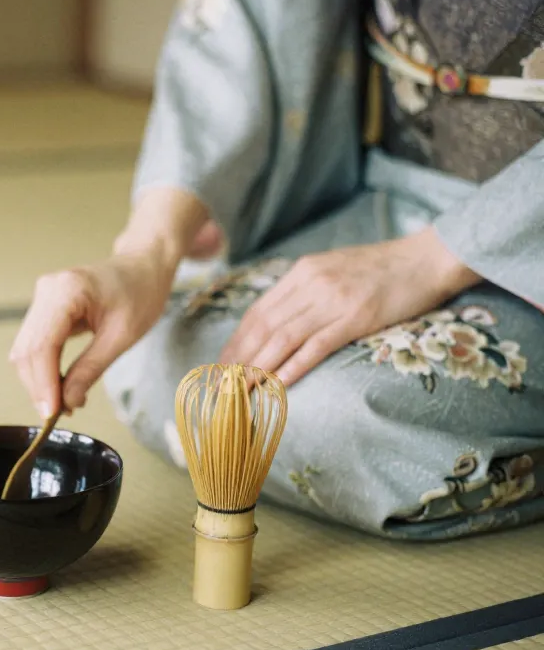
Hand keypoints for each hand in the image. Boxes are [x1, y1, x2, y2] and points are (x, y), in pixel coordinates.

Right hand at [10, 186, 210, 416]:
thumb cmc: (140, 293)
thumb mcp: (122, 336)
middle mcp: (46, 291)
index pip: (42, 346)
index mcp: (66, 291)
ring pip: (25, 350)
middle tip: (60, 414)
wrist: (143, 266)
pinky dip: (43, 368)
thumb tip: (68, 403)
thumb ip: (90, 369)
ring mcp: (42, 298)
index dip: (43, 383)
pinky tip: (61, 385)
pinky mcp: (45, 308)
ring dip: (39, 380)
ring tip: (64, 403)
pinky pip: (34, 344)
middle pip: (26, 351)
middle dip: (39, 386)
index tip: (52, 413)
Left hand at [219, 226, 482, 386]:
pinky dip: (293, 367)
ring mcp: (333, 300)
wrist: (429, 257)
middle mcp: (311, 284)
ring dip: (257, 368)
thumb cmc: (384, 269)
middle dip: (238, 359)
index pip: (257, 312)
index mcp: (302, 272)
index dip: (236, 341)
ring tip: (239, 391)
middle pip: (263, 327)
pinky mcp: (356, 317)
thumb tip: (278, 320)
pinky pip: (316, 346)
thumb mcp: (334, 270)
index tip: (221, 365)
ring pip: (282, 339)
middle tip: (220, 385)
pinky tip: (277, 385)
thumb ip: (305, 290)